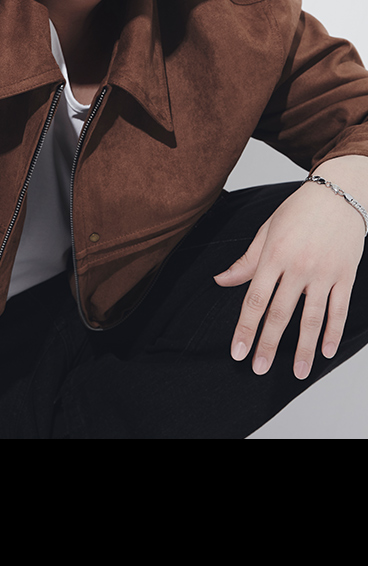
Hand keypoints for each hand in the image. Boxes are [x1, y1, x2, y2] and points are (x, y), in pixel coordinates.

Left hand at [215, 180, 365, 379]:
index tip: (238, 351)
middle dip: (268, 344)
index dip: (245, 328)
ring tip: (298, 372)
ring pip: (311, 318)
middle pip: (279, 313)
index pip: (255, 299)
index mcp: (274, 255)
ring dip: (304, 348)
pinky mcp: (345, 275)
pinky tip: (326, 351)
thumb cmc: (300, 209)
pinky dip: (333, 332)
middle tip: (259, 368)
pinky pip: (339, 310)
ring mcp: (324, 272)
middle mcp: (298, 266)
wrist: (340, 192)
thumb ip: (246, 261)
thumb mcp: (267, 229)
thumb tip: (221, 280)